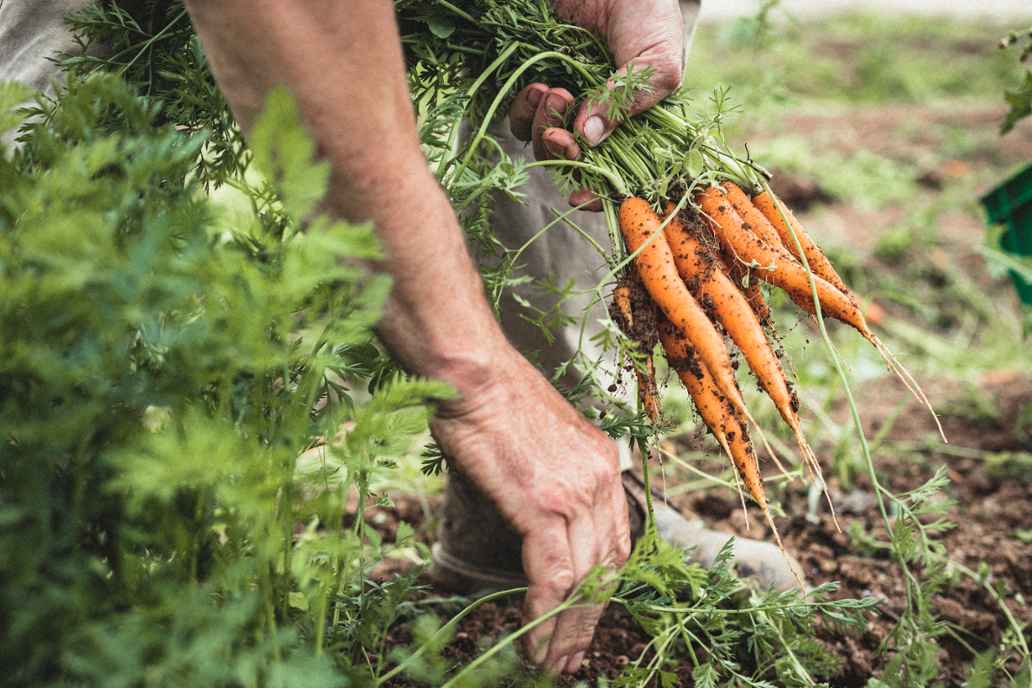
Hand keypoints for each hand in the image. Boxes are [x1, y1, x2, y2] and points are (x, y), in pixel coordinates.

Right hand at [431, 347, 630, 674]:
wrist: (472, 374)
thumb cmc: (490, 399)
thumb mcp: (539, 437)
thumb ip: (550, 476)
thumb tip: (531, 513)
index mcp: (603, 463)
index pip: (615, 541)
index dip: (602, 589)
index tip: (586, 619)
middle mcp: (600, 479)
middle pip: (605, 568)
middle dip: (589, 622)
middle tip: (572, 660)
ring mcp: (576, 492)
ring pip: (582, 581)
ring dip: (566, 631)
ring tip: (550, 665)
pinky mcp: (544, 504)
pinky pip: (552, 577)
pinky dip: (544, 617)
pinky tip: (534, 642)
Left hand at [508, 0, 685, 209]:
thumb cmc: (649, 17)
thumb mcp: (658, 60)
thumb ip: (629, 100)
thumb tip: (589, 137)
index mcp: (634, 128)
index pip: (617, 178)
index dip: (598, 194)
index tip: (579, 196)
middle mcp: (599, 124)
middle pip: (573, 165)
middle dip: (563, 154)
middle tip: (564, 129)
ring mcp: (567, 108)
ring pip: (543, 145)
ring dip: (544, 128)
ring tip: (556, 92)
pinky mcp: (538, 87)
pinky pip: (520, 118)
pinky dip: (524, 111)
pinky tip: (538, 86)